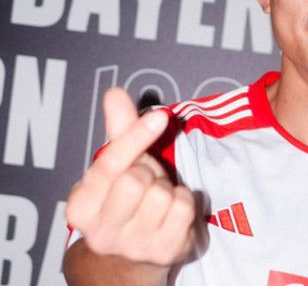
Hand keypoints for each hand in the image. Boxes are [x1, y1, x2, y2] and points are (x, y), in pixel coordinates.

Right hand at [65, 88, 195, 265]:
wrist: (138, 255)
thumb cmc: (128, 201)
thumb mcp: (119, 166)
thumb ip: (119, 130)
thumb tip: (115, 92)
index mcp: (81, 207)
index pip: (109, 164)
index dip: (136, 136)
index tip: (159, 116)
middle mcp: (100, 232)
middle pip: (136, 179)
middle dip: (148, 173)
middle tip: (147, 183)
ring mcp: (132, 247)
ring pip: (162, 194)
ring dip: (167, 189)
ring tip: (158, 201)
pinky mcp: (164, 253)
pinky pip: (184, 207)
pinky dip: (185, 202)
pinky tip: (173, 213)